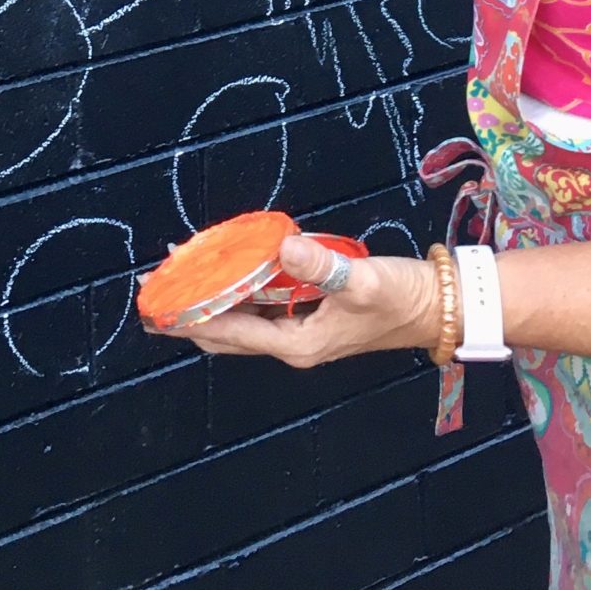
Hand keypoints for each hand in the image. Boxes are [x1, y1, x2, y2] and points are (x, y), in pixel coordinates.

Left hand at [156, 233, 443, 367]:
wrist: (436, 307)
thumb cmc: (400, 298)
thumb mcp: (362, 281)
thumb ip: (321, 265)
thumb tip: (282, 246)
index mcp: (297, 343)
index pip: (231, 332)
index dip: (192, 317)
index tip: (158, 305)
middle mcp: (292, 343)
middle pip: (227, 333)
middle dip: (190, 314)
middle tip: (154, 294)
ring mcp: (300, 331)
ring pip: (242, 319)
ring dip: (211, 302)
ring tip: (179, 280)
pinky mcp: (310, 315)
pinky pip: (261, 306)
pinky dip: (238, 292)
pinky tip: (227, 272)